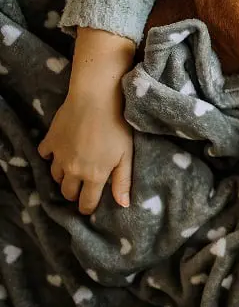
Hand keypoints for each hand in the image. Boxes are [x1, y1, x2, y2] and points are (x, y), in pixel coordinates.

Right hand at [38, 89, 132, 214]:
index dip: (87, 208)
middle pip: (67, 192)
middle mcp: (73, 170)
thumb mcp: (126, 155)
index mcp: (94, 176)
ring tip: (72, 170)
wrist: (96, 99)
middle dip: (74, 194)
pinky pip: (45, 155)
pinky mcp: (50, 141)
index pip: (86, 202)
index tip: (89, 206)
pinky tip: (60, 151)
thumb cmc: (117, 127)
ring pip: (55, 176)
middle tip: (81, 188)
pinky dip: (50, 156)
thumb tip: (123, 205)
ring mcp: (59, 155)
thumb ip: (122, 181)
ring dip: (63, 177)